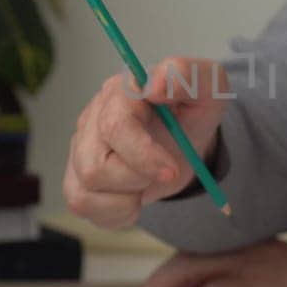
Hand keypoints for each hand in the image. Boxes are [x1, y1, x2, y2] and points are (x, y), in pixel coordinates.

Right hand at [63, 56, 229, 228]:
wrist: (187, 139)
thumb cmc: (193, 111)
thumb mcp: (208, 86)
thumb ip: (186, 75)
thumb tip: (154, 84)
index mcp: (121, 93)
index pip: (114, 126)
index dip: (142, 155)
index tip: (170, 169)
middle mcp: (92, 119)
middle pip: (94, 166)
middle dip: (137, 179)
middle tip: (166, 172)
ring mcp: (80, 149)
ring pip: (84, 191)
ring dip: (128, 197)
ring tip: (148, 180)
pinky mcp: (78, 177)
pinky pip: (83, 206)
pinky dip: (116, 212)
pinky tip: (135, 195)